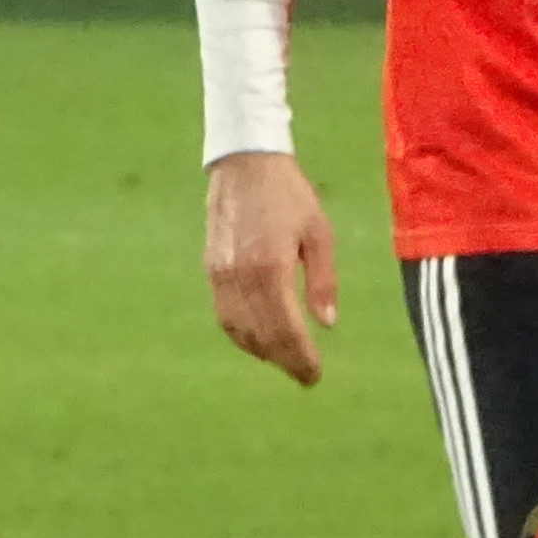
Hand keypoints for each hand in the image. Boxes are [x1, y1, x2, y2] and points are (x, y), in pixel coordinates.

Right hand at [205, 151, 338, 386]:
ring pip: (238, 330)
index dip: (300, 358)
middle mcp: (241, 276)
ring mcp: (221, 274)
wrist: (245, 162)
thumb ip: (322, 281)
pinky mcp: (211, 268)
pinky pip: (223, 315)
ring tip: (284, 360)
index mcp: (271, 268)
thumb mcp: (318, 232)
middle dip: (284, 361)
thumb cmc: (289, 195)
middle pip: (261, 336)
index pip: (285, 329)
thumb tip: (327, 325)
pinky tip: (258, 339)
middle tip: (305, 375)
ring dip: (261, 352)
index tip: (315, 375)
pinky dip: (240, 335)